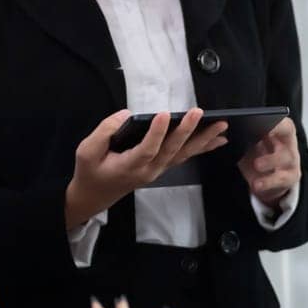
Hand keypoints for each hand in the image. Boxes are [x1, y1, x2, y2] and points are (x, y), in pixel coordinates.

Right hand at [65, 110, 227, 226]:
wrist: (95, 195)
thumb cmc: (91, 171)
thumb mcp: (86, 151)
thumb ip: (104, 132)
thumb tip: (126, 115)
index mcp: (129, 166)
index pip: (147, 148)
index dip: (156, 132)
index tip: (164, 113)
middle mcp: (149, 169)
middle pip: (172, 150)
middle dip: (187, 130)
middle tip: (200, 113)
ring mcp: (159, 170)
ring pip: (184, 154)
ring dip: (204, 140)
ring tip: (222, 126)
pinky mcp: (163, 167)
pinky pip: (185, 156)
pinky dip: (202, 147)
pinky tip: (217, 139)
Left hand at [239, 117, 301, 207]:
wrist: (267, 177)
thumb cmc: (258, 153)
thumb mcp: (250, 143)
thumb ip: (243, 136)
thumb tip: (222, 131)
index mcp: (281, 131)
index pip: (283, 123)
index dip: (276, 123)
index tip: (263, 122)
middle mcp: (289, 144)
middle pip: (287, 138)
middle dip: (274, 134)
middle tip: (258, 139)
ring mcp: (292, 161)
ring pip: (285, 158)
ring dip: (270, 161)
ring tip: (256, 165)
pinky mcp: (290, 177)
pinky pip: (280, 179)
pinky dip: (267, 182)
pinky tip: (256, 184)